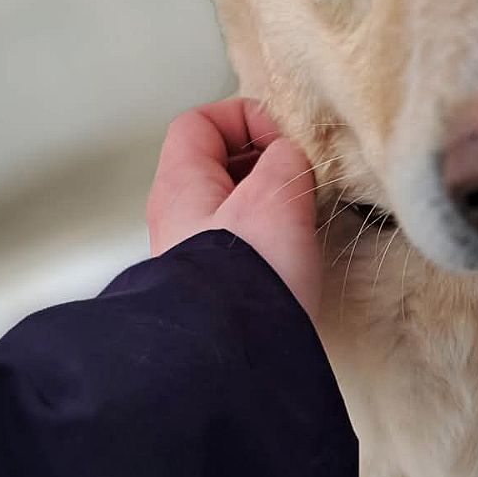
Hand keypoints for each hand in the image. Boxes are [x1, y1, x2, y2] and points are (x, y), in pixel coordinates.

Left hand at [147, 98, 321, 321]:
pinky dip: (268, 235)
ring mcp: (191, 252)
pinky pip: (240, 240)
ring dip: (270, 201)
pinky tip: (293, 252)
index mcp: (180, 184)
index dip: (245, 118)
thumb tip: (288, 158)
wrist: (234, 358)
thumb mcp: (278, 196)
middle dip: (262, 162)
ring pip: (231, 203)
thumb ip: (285, 160)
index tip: (284, 143)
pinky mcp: (214, 283)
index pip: (199, 121)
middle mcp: (175, 215)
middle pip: (215, 162)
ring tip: (301, 217)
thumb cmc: (251, 273)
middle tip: (299, 179)